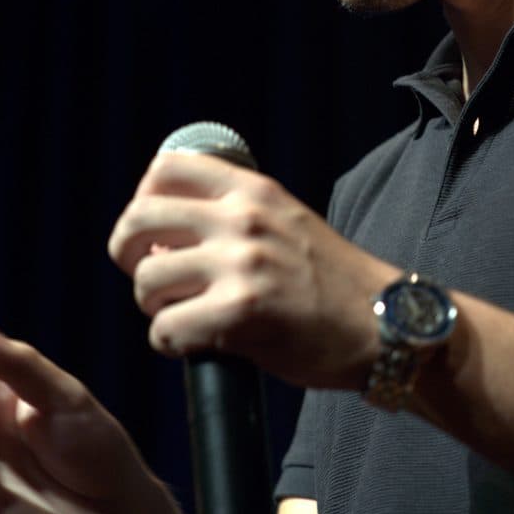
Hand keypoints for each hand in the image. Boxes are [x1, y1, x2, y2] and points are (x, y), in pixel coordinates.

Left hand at [107, 150, 395, 388]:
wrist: (385, 324)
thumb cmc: (332, 283)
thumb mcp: (286, 223)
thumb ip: (233, 217)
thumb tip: (160, 237)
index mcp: (254, 190)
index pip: (165, 169)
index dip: (145, 202)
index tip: (156, 234)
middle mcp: (243, 218)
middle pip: (138, 219)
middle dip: (128, 254)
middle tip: (153, 280)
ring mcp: (241, 264)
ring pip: (146, 279)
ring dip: (155, 306)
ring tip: (184, 316)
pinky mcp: (240, 313)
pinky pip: (164, 329)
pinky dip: (170, 343)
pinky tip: (197, 345)